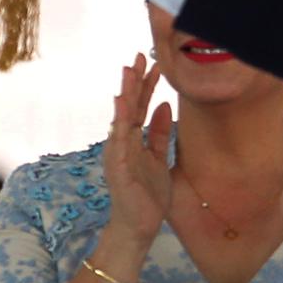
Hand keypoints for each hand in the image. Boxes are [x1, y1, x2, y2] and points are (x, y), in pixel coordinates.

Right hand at [103, 55, 172, 244]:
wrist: (138, 227)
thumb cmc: (147, 195)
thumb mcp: (159, 158)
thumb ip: (160, 133)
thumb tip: (165, 105)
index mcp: (132, 140)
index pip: (139, 107)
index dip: (146, 85)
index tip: (154, 63)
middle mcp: (122, 143)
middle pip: (128, 106)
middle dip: (135, 81)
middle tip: (140, 55)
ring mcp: (117, 153)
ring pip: (122, 117)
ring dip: (126, 93)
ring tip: (129, 70)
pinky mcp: (117, 166)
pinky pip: (119, 139)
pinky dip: (120, 120)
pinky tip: (121, 102)